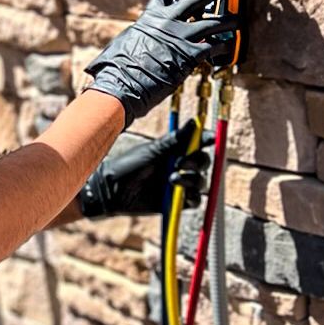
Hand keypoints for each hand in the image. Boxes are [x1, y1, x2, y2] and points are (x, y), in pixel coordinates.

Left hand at [80, 120, 211, 219]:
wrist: (112, 190)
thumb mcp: (153, 151)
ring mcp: (179, 184)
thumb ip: (175, 140)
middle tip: (182, 163)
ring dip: (192, 180)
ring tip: (172, 179)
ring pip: (200, 182)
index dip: (207, 140)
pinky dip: (192, 197)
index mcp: (175, 150)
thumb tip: (195, 122)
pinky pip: (194, 201)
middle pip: (203, 163)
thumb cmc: (129, 165)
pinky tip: (180, 193)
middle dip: (197, 162)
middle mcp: (180, 166)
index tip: (210, 139)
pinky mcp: (176, 202)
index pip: (198, 143)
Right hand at [84, 0, 238, 126]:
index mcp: (151, 16)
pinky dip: (225, 48)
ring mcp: (181, 36)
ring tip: (238, 21)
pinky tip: (230, 49)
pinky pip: (216, 46)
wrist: (123, 84)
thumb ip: (140, 34)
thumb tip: (140, 35)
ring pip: (214, 22)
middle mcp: (168, 21)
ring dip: (229, 21)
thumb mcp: (125, 42)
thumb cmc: (118, 68)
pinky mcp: (191, 55)